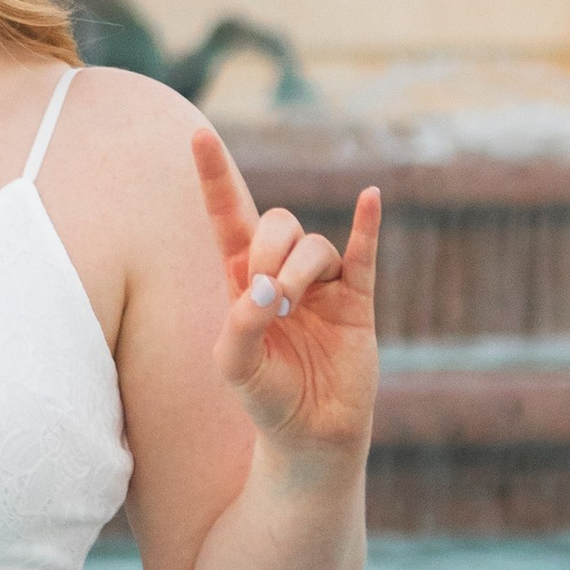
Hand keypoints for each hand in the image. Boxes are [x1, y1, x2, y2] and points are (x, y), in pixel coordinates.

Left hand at [191, 128, 379, 457]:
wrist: (310, 435)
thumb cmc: (265, 398)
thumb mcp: (235, 365)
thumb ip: (241, 324)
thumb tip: (267, 288)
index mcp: (242, 280)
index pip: (227, 217)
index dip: (215, 177)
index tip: (198, 134)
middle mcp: (282, 273)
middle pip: (275, 224)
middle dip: (267, 250)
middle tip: (267, 296)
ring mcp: (322, 285)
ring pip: (314, 245)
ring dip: (298, 268)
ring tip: (289, 306)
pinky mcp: (358, 301)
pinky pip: (364, 253)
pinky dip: (367, 225)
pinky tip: (371, 197)